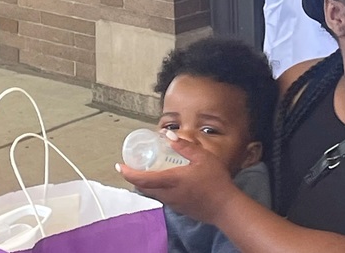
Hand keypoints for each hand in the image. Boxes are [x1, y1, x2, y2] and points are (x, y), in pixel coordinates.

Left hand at [117, 138, 233, 222]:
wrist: (225, 207)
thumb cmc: (215, 180)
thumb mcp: (202, 157)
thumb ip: (184, 146)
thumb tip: (167, 135)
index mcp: (171, 180)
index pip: (142, 179)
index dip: (128, 173)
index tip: (119, 166)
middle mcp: (168, 194)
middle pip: (144, 188)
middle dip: (135, 177)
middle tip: (132, 165)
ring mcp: (173, 203)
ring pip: (153, 193)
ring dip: (146, 183)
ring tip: (147, 170)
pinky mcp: (179, 208)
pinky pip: (162, 197)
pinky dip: (157, 188)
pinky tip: (166, 180)